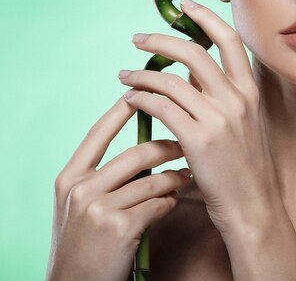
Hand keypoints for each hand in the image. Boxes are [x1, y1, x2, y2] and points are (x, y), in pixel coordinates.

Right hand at [47, 97, 191, 280]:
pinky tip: (173, 202)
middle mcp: (81, 189)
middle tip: (185, 145)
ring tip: (185, 176)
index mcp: (69, 177)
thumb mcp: (80, 205)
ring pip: (153, 179)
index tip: (146, 93)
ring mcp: (100, 209)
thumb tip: (142, 149)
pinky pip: (158, 204)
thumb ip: (101, 177)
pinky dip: (170, 201)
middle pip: (137, 153)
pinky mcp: (121, 228)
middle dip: (167, 147)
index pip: (99, 132)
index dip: (124, 110)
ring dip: (175, 177)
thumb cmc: (85, 243)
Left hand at [118, 0, 281, 238]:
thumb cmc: (247, 168)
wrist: (254, 206)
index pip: (230, 41)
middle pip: (194, 52)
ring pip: (170, 79)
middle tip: (139, 39)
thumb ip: (222, 96)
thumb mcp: (246, 124)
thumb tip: (191, 75)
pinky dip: (141, 98)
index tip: (185, 6)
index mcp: (251, 91)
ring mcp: (218, 117)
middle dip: (162, 40)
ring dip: (142, 73)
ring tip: (125, 76)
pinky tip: (131, 100)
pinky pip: (160, 106)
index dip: (206, 18)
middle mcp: (237, 98)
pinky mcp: (197, 138)